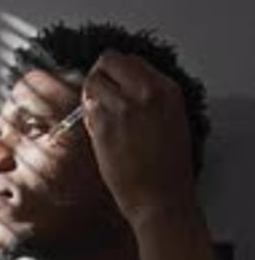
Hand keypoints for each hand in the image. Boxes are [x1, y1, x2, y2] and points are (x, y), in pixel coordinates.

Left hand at [82, 50, 197, 231]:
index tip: (115, 87)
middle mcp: (146, 92)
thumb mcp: (172, 122)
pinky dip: (87, 117)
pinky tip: (99, 134)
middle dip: (100, 77)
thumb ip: (151, 100)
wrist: (160, 199)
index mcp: (167, 90)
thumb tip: (127, 89)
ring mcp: (124, 108)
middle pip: (109, 61)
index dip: (118, 73)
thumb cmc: (168, 171)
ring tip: (100, 119)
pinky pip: (87, 108)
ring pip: (92, 82)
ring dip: (91, 97)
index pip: (133, 60)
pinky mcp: (104, 126)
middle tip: (101, 97)